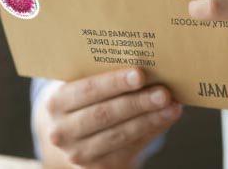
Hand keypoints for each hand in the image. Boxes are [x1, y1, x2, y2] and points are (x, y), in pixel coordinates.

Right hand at [36, 68, 181, 167]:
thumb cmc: (85, 99)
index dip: (114, 83)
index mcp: (56, 102)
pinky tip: (166, 118)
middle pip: (104, 114)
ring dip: (149, 119)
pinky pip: (128, 149)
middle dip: (137, 102)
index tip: (140, 74)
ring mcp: (78, 153)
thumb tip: (148, 68)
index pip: (87, 90)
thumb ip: (106, 77)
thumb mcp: (83, 86)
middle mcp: (61, 130)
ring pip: (118, 135)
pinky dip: (150, 132)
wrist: (73, 135)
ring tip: (172, 106)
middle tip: (163, 92)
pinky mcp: (97, 168)